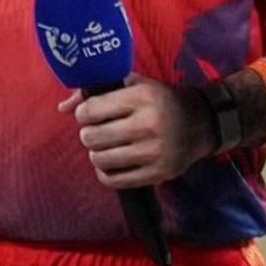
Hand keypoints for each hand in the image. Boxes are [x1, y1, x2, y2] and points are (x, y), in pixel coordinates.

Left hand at [58, 75, 214, 189]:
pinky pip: (114, 180)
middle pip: (91, 138)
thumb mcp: (134, 84)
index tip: (89, 114)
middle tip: (97, 131)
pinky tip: (112, 163)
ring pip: (100, 160)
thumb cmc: (160, 100)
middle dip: (88, 134)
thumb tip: (63, 107)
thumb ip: (97, 91)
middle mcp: (148, 125)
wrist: (201, 123)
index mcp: (141, 98)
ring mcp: (154, 152)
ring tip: (106, 146)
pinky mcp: (158, 174)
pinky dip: (106, 173)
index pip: (90, 111)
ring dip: (97, 153)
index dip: (83, 114)